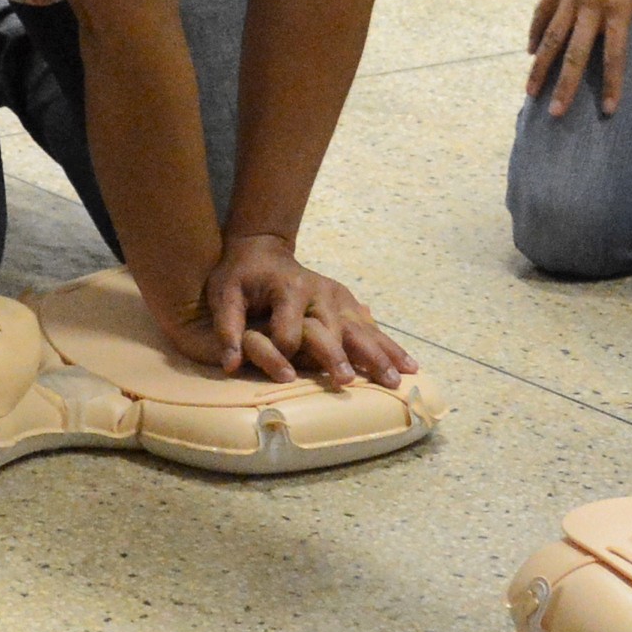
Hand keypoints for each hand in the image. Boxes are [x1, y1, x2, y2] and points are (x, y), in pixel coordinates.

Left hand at [175, 233, 409, 388]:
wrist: (262, 249)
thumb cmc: (239, 276)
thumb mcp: (224, 294)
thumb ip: (227, 327)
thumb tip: (231, 364)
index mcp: (290, 290)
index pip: (292, 332)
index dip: (286, 354)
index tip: (287, 376)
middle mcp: (320, 292)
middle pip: (337, 331)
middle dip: (350, 357)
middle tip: (365, 382)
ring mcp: (337, 296)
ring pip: (363, 329)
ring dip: (383, 354)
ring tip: (401, 377)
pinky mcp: (346, 301)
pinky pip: (370, 326)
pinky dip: (389, 345)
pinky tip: (407, 364)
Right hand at [525, 0, 631, 117]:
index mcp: (617, 9)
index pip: (614, 55)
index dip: (612, 83)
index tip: (608, 110)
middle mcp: (590, 7)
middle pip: (575, 53)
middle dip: (565, 85)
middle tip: (556, 113)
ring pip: (552, 38)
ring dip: (541, 67)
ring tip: (530, 92)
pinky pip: (543, 13)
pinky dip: (536, 33)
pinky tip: (530, 51)